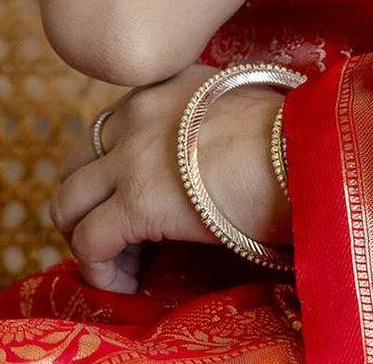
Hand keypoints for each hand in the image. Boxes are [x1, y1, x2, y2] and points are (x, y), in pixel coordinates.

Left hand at [48, 65, 290, 293]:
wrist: (306, 149)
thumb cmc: (292, 136)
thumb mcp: (239, 107)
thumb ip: (208, 123)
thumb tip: (211, 162)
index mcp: (165, 87)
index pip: (109, 129)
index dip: (114, 175)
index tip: (140, 208)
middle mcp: (138, 112)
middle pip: (75, 163)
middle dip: (88, 205)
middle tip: (122, 238)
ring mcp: (131, 156)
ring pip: (66, 203)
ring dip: (86, 239)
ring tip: (123, 264)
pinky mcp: (135, 201)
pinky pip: (89, 245)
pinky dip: (101, 273)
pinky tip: (130, 284)